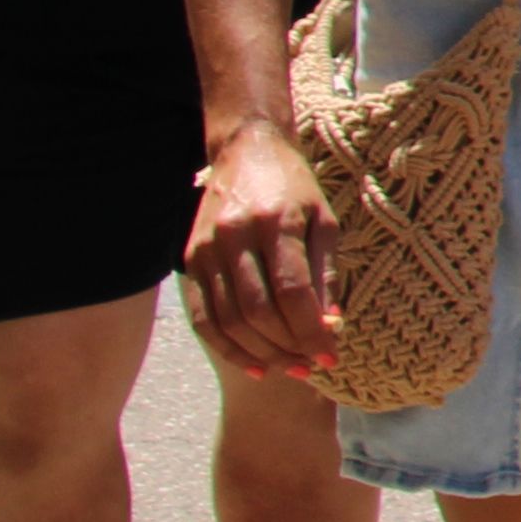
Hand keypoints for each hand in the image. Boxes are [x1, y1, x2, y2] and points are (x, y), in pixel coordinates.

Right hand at [185, 123, 347, 380]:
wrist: (247, 152)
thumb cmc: (295, 188)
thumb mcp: (325, 221)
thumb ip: (326, 274)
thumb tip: (329, 326)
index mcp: (278, 223)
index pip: (292, 292)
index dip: (311, 331)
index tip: (330, 357)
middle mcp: (237, 236)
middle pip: (257, 312)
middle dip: (287, 347)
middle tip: (310, 366)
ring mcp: (207, 249)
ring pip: (228, 320)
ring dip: (260, 354)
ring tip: (287, 368)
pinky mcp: (190, 259)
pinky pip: (203, 316)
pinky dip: (228, 347)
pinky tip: (253, 365)